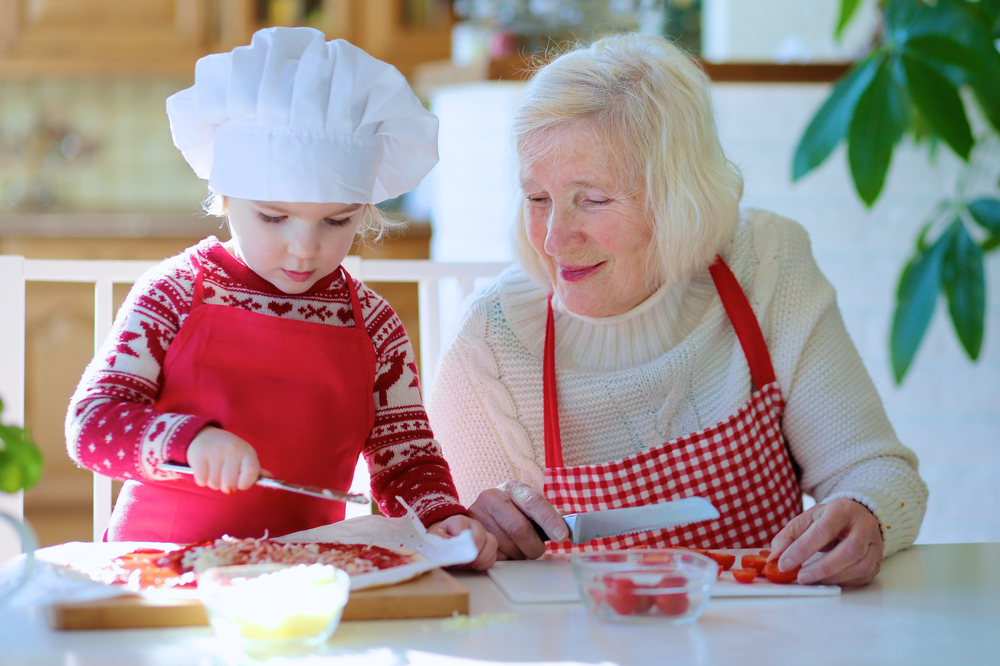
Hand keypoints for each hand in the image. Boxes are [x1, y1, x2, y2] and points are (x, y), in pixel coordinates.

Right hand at [185, 426, 260, 493]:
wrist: (204, 435)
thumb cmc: (228, 451)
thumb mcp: (244, 456)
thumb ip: (254, 469)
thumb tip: (270, 478)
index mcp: (247, 452)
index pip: (251, 474)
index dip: (245, 483)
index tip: (239, 482)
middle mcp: (233, 450)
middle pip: (230, 485)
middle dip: (226, 486)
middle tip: (224, 476)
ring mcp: (215, 451)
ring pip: (214, 484)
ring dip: (213, 483)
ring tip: (214, 470)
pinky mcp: (199, 455)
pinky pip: (201, 480)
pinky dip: (202, 480)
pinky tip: (205, 469)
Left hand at [427, 515, 498, 570]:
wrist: (442, 540)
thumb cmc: (439, 540)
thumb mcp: (434, 540)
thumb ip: (440, 544)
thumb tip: (450, 554)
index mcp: (459, 521)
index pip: (467, 532)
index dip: (463, 547)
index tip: (456, 555)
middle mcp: (474, 526)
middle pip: (482, 538)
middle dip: (474, 553)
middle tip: (465, 561)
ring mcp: (483, 534)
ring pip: (492, 544)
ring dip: (482, 558)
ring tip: (471, 564)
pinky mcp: (487, 546)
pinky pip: (494, 555)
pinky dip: (486, 563)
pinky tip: (475, 565)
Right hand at [468, 480, 568, 560]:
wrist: (478, 516)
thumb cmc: (511, 512)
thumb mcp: (527, 507)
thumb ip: (548, 514)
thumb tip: (571, 523)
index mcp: (512, 488)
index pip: (533, 502)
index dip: (549, 520)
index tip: (563, 536)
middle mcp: (492, 497)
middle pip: (520, 529)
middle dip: (533, 546)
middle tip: (537, 550)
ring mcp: (478, 515)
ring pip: (508, 545)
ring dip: (519, 554)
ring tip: (518, 548)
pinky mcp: (471, 534)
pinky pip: (494, 555)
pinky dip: (505, 558)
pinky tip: (504, 550)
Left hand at [769, 498, 883, 585]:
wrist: (858, 515)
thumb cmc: (829, 518)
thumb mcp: (807, 519)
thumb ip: (788, 536)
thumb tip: (774, 558)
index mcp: (842, 510)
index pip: (823, 531)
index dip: (803, 549)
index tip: (784, 563)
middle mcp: (864, 526)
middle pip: (848, 551)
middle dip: (822, 568)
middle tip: (801, 577)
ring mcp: (875, 544)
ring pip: (860, 566)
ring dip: (833, 577)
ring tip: (811, 580)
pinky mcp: (877, 560)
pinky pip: (863, 576)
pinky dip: (843, 582)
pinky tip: (827, 580)